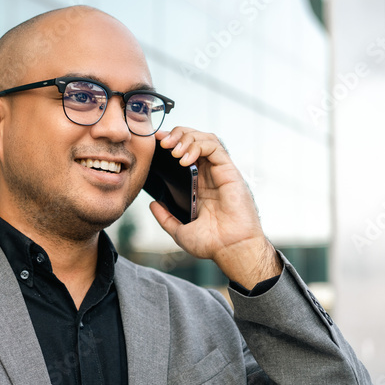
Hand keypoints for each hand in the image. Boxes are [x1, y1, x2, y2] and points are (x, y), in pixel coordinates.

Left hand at [149, 127, 281, 287]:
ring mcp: (220, 172)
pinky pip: (215, 147)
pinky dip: (198, 146)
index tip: (155, 143)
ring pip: (205, 139)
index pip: (185, 153)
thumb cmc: (212, 243)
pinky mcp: (230, 171)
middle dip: (176, 135)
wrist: (230, 250)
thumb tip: (153, 204)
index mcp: (198, 185)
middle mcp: (209, 175)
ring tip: (172, 149)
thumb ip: (165, 218)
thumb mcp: (180, 231)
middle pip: (194, 140)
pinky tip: (184, 159)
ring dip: (186, 137)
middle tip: (161, 142)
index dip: (171, 143)